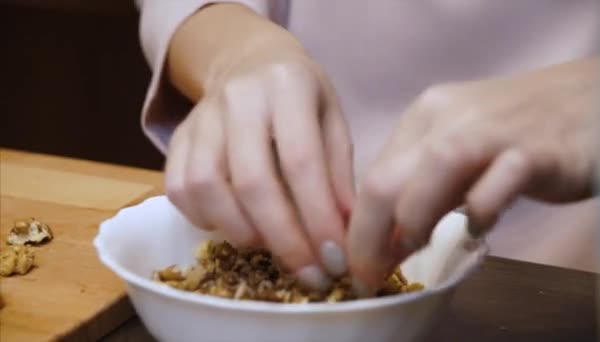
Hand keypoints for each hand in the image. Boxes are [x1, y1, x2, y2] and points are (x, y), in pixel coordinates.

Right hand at [165, 28, 354, 288]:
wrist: (249, 61)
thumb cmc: (302, 97)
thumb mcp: (333, 122)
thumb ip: (338, 175)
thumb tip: (344, 238)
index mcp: (288, 86)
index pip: (301, 161)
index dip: (318, 218)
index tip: (335, 259)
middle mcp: (238, 97)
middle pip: (252, 181)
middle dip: (283, 239)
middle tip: (309, 273)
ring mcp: (200, 117)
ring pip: (206, 188)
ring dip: (242, 232)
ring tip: (272, 248)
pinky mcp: (176, 138)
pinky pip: (178, 189)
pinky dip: (206, 220)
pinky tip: (236, 226)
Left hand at [347, 57, 599, 288]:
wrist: (586, 101)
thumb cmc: (512, 132)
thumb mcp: (454, 148)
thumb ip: (421, 187)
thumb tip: (385, 239)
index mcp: (423, 117)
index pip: (371, 176)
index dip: (357, 227)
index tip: (359, 262)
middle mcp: (449, 117)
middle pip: (385, 178)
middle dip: (367, 236)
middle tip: (370, 273)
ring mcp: (493, 131)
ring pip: (434, 169)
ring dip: (414, 221)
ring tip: (415, 248)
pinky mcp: (536, 151)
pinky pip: (499, 184)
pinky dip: (481, 213)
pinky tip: (479, 227)